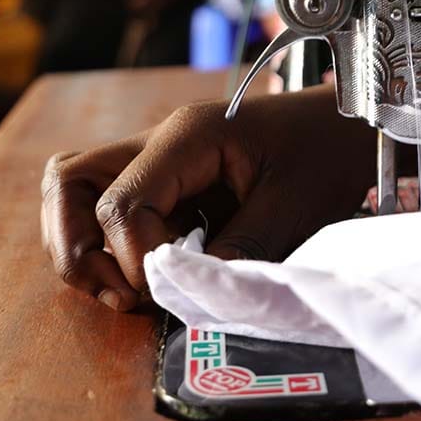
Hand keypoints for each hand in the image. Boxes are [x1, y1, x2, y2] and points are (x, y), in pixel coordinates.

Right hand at [40, 86, 375, 310]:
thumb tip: (190, 293)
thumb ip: (241, 250)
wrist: (349, 126)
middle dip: (78, 246)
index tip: (167, 290)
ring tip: (128, 289)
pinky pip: (107, 206)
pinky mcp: (163, 181)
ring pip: (77, 192)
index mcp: (188, 136)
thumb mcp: (294, 207)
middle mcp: (158, 141)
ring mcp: (156, 159)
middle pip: (71, 181)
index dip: (134, 256)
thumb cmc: (328, 153)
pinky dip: (108, 246)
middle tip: (124, 293)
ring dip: (83, 246)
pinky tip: (148, 274)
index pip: (123, 199)